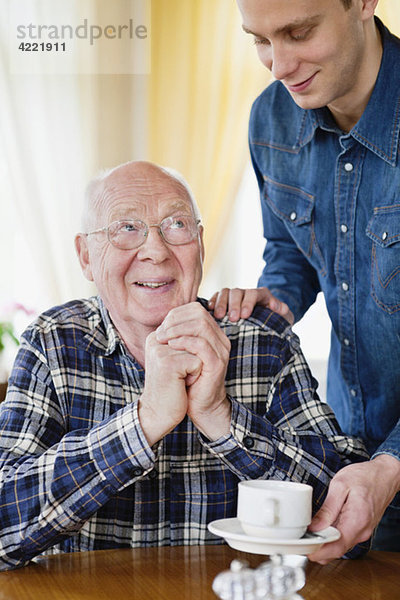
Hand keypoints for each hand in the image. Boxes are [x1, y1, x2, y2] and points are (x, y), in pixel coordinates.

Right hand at [138, 327, 201, 444]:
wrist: (160, 414)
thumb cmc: (172, 386)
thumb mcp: (177, 358)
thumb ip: (184, 339)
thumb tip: (201, 321)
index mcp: (156, 335)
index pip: (188, 324)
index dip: (196, 345)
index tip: (182, 364)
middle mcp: (155, 339)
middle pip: (195, 334)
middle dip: (198, 354)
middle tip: (183, 372)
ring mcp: (161, 350)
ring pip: (198, 347)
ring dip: (197, 364)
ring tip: (182, 377)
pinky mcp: (168, 363)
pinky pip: (197, 362)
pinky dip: (196, 374)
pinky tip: (182, 384)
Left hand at [156, 302, 231, 439]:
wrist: (199, 406)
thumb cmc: (188, 379)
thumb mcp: (181, 354)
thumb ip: (177, 336)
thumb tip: (163, 321)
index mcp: (213, 334)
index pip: (196, 309)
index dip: (176, 314)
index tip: (161, 327)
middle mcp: (220, 339)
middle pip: (199, 313)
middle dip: (176, 320)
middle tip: (160, 333)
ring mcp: (221, 351)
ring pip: (201, 325)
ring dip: (177, 329)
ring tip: (163, 339)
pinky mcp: (217, 363)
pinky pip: (201, 344)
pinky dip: (184, 342)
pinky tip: (171, 346)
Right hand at [208, 287, 293, 324]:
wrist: (270, 321)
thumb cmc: (276, 320)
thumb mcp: (283, 315)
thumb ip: (283, 310)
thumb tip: (279, 307)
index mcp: (261, 294)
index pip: (253, 294)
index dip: (248, 303)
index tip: (245, 315)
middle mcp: (246, 293)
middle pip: (237, 292)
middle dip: (233, 305)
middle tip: (232, 318)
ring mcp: (234, 297)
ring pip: (225, 293)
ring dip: (220, 304)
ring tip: (218, 316)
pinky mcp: (225, 302)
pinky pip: (216, 297)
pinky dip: (212, 302)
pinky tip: (209, 310)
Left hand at [308, 455, 399, 562]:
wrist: (385, 475)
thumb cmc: (364, 476)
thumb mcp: (340, 485)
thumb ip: (328, 509)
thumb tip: (314, 527)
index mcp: (356, 520)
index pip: (336, 548)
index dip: (318, 552)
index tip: (303, 548)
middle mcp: (361, 531)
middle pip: (336, 550)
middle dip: (317, 548)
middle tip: (301, 538)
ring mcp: (363, 531)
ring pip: (340, 546)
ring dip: (324, 543)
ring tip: (309, 531)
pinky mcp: (361, 529)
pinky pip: (345, 538)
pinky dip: (332, 537)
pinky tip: (323, 527)